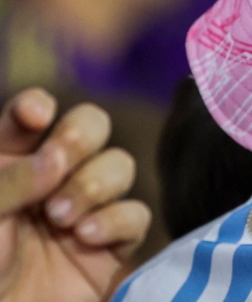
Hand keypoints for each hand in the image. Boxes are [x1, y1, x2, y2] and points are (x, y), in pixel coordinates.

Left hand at [0, 88, 150, 301]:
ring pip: (119, 165)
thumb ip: (14, 178)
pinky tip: (85, 238)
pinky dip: (114, 220)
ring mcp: (85, 211)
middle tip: (60, 162)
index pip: (32, 114)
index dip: (37, 107)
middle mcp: (51, 180)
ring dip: (94, 184)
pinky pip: (136, 215)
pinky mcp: (112, 247)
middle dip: (80, 136)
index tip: (34, 118)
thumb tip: (57, 159)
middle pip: (91, 125)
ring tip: (61, 218)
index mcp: (10, 164)